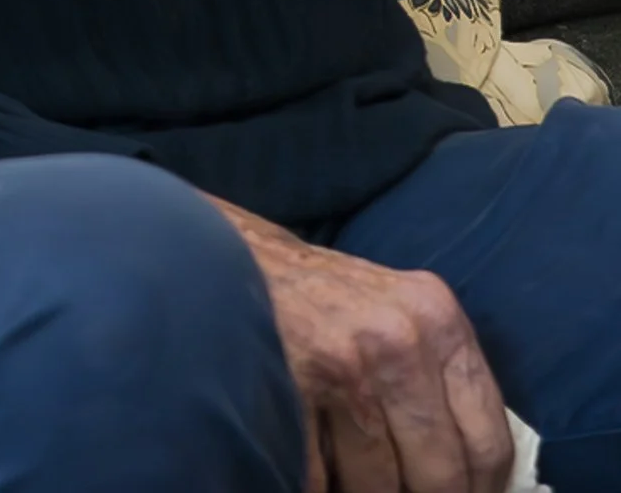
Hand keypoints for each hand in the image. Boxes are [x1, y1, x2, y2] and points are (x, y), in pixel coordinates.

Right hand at [208, 196, 513, 492]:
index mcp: (440, 320)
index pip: (489, 441)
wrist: (233, 255)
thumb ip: (442, 377)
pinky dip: (321, 489)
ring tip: (357, 487)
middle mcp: (399, 339)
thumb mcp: (402, 313)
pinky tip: (318, 480)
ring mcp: (342, 362)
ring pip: (379, 482)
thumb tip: (475, 476)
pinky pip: (319, 474)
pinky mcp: (290, 381)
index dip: (482, 492)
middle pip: (440, 472)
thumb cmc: (324, 296)